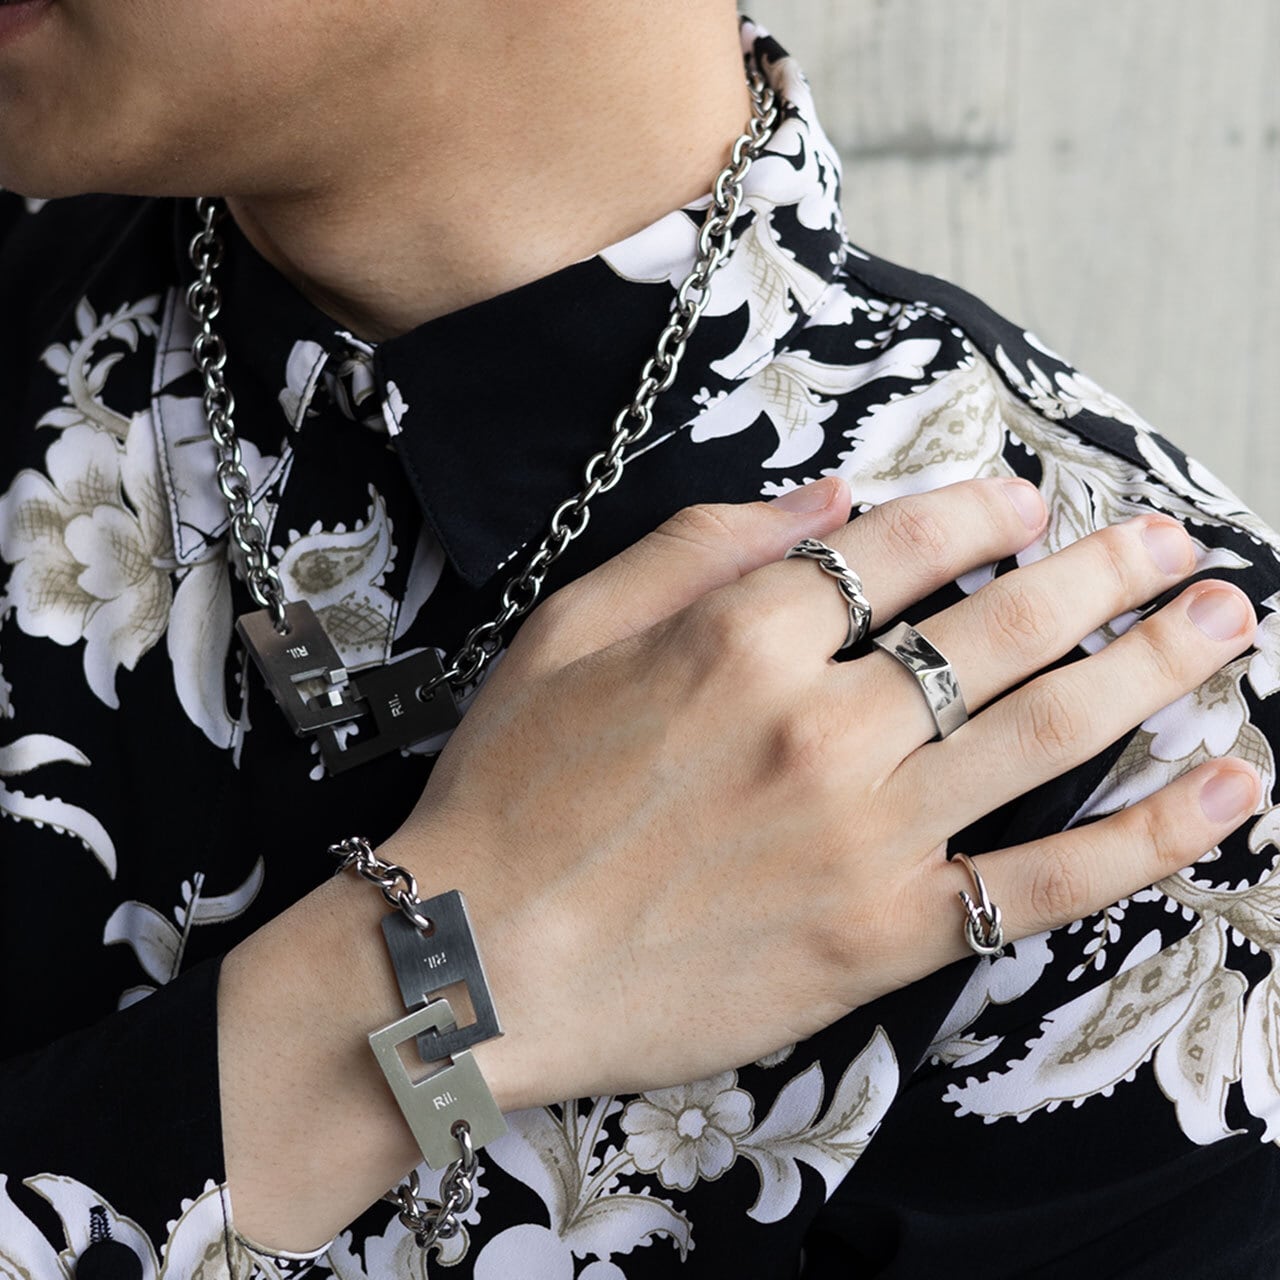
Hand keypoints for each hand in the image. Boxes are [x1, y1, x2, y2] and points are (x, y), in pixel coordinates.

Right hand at [384, 474, 1260, 1110]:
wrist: (480, 961)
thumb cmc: (512, 787)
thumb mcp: (572, 625)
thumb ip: (703, 543)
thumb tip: (833, 496)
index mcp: (745, 632)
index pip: (900, 545)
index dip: (979, 513)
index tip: (1026, 504)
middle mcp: (825, 720)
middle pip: (1003, 625)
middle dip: (1105, 572)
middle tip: (1172, 547)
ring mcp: (867, 832)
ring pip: (1048, 730)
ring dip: (1154, 665)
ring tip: (1227, 621)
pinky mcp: (884, 936)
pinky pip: (1046, 881)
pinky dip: (1150, 837)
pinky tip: (1228, 788)